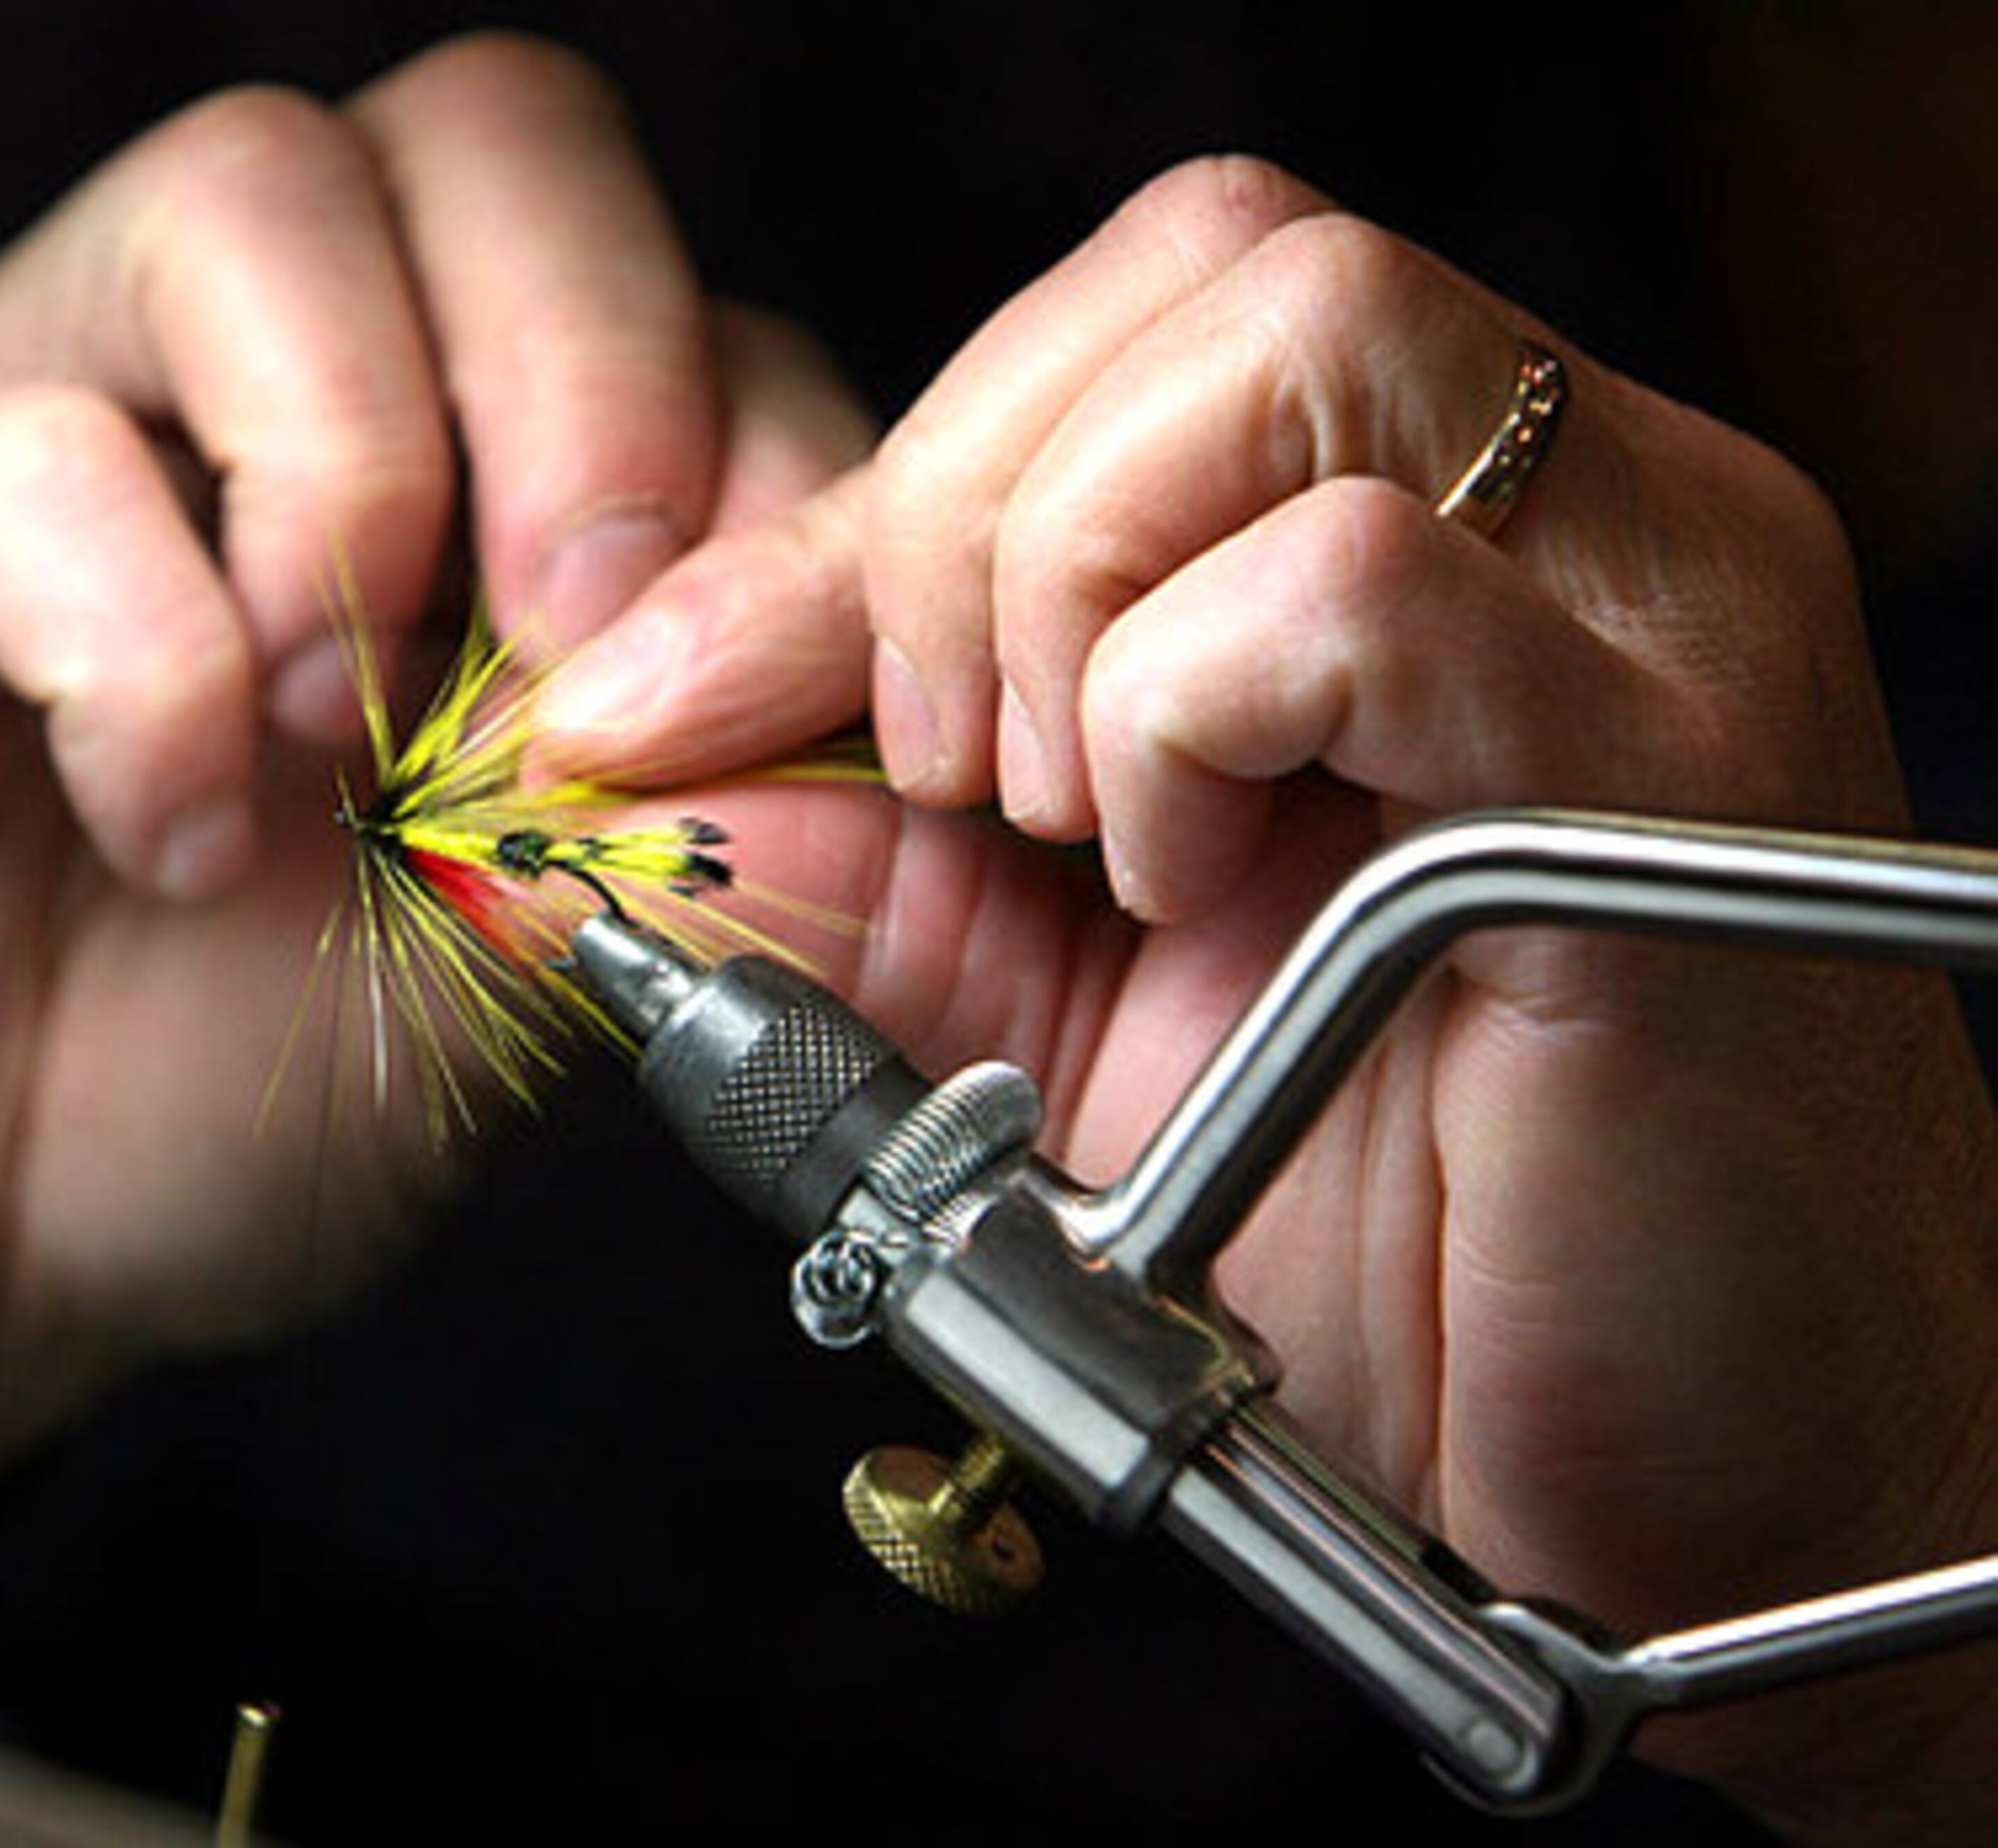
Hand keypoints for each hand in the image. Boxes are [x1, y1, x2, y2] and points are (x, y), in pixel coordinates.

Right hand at [0, 33, 874, 1537]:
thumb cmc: (249, 1076)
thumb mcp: (555, 964)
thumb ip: (734, 855)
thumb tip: (903, 805)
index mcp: (475, 438)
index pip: (682, 290)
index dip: (764, 483)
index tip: (752, 729)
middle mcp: (265, 358)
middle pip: (495, 142)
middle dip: (600, 400)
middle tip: (582, 675)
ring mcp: (39, 388)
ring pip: (255, 197)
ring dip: (364, 484)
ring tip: (345, 742)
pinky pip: (13, 453)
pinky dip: (147, 668)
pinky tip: (180, 836)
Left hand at [541, 156, 1997, 1836]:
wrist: (1658, 1472)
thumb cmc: (1392, 1230)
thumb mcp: (1053, 1006)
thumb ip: (870, 851)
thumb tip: (645, 752)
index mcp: (1444, 528)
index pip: (1124, 329)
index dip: (872, 493)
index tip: (663, 697)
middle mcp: (1572, 513)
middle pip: (1211, 260)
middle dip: (966, 502)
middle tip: (951, 769)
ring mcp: (1642, 609)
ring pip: (1288, 339)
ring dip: (1072, 586)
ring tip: (1087, 829)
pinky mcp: (1656, 764)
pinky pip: (1358, 584)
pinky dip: (1186, 718)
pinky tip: (1201, 893)